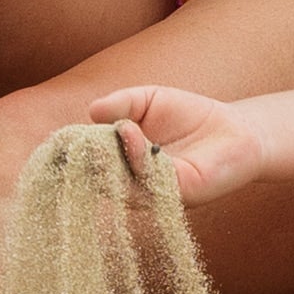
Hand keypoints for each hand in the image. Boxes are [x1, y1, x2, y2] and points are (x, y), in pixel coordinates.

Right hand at [88, 83, 271, 204]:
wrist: (237, 129)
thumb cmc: (191, 116)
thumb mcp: (150, 99)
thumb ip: (123, 103)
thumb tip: (91, 111)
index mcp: (124, 166)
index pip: (91, 168)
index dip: (72, 157)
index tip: (55, 143)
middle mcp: (136, 185)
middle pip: (100, 181)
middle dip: (85, 162)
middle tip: (73, 142)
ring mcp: (156, 192)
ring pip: (122, 184)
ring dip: (110, 158)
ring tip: (106, 131)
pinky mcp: (179, 194)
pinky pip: (151, 180)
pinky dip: (137, 156)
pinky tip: (131, 133)